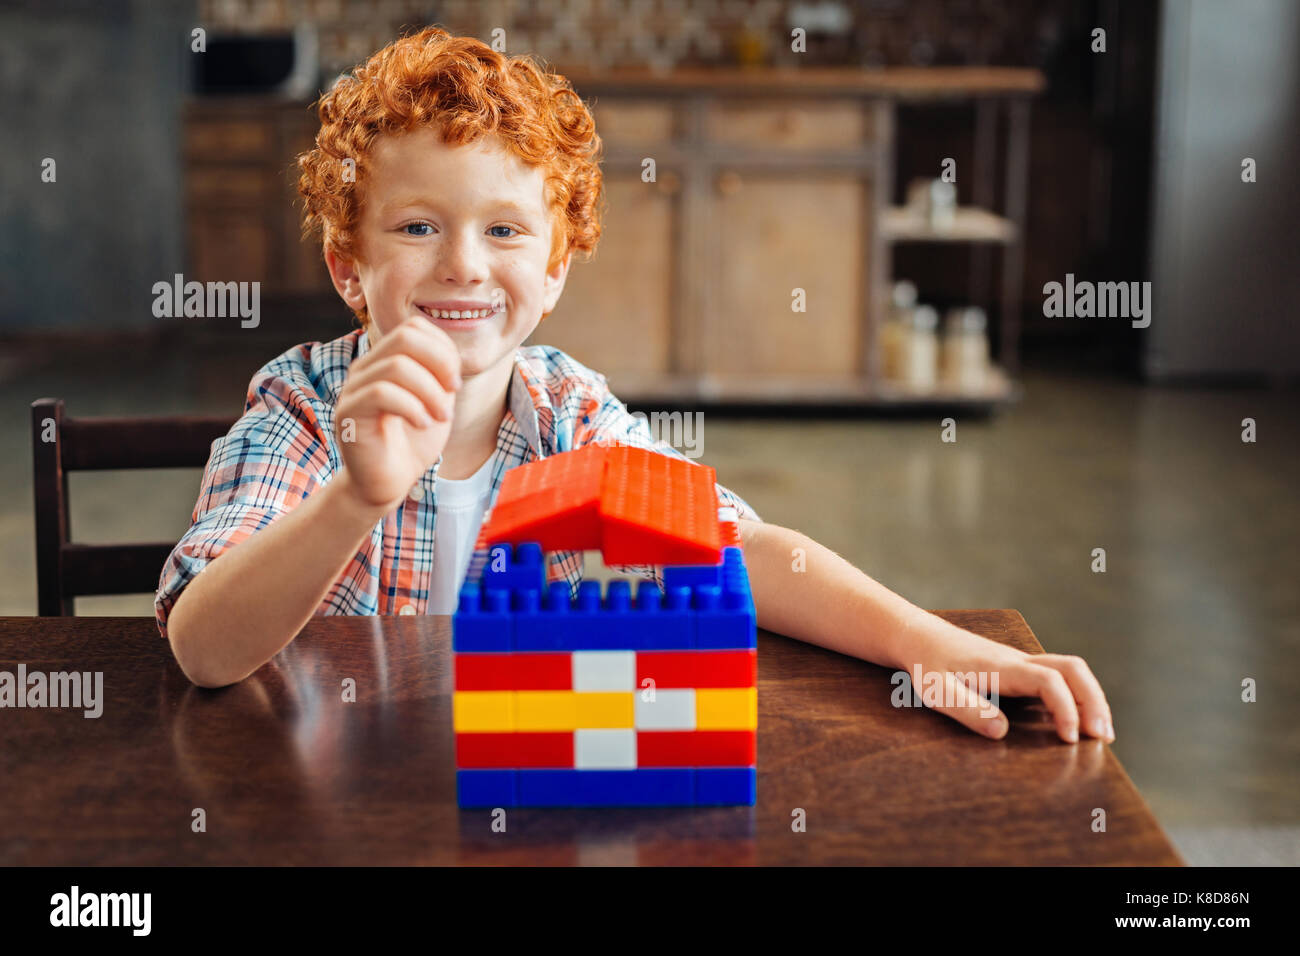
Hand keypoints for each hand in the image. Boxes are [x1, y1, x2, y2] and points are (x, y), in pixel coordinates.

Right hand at [333, 316, 460, 511]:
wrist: (386, 483)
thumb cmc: (412, 443)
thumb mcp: (436, 401)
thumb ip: (441, 374)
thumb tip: (449, 354)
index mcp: (385, 361)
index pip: (413, 328)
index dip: (443, 349)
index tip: (455, 383)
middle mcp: (366, 368)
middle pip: (404, 338)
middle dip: (439, 364)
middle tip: (452, 394)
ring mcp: (353, 389)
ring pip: (396, 366)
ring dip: (430, 392)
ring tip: (442, 417)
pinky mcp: (348, 414)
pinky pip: (381, 394)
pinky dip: (412, 408)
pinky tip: (423, 424)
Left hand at [900, 612, 1114, 743]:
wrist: (917, 636)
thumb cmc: (925, 665)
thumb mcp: (936, 690)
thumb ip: (966, 709)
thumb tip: (1001, 732)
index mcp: (1002, 666)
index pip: (1049, 681)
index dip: (1066, 709)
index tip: (1070, 740)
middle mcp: (1019, 660)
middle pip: (1073, 669)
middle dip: (1094, 701)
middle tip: (1104, 737)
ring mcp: (1021, 663)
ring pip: (1070, 670)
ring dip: (1090, 698)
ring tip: (1100, 733)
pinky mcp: (1018, 669)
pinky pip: (1058, 677)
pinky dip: (1076, 696)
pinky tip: (1076, 720)